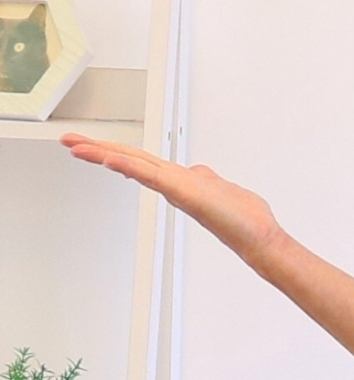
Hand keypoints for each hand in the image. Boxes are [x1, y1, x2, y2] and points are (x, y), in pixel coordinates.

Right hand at [62, 135, 281, 269]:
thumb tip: (198, 172)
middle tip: (68, 142)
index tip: (91, 145)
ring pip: (135, 166)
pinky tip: (110, 159)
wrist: (259, 237)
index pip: (140, 161)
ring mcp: (177, 188)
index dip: (114, 151)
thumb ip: (206, 179)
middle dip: (98, 150)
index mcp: (179, 181)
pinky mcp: (184, 194)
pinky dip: (130, 167)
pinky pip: (152, 177)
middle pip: (130, 161)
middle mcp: (174, 184)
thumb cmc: (244, 219)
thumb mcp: (221, 188)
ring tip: (76, 146)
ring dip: (104, 154)